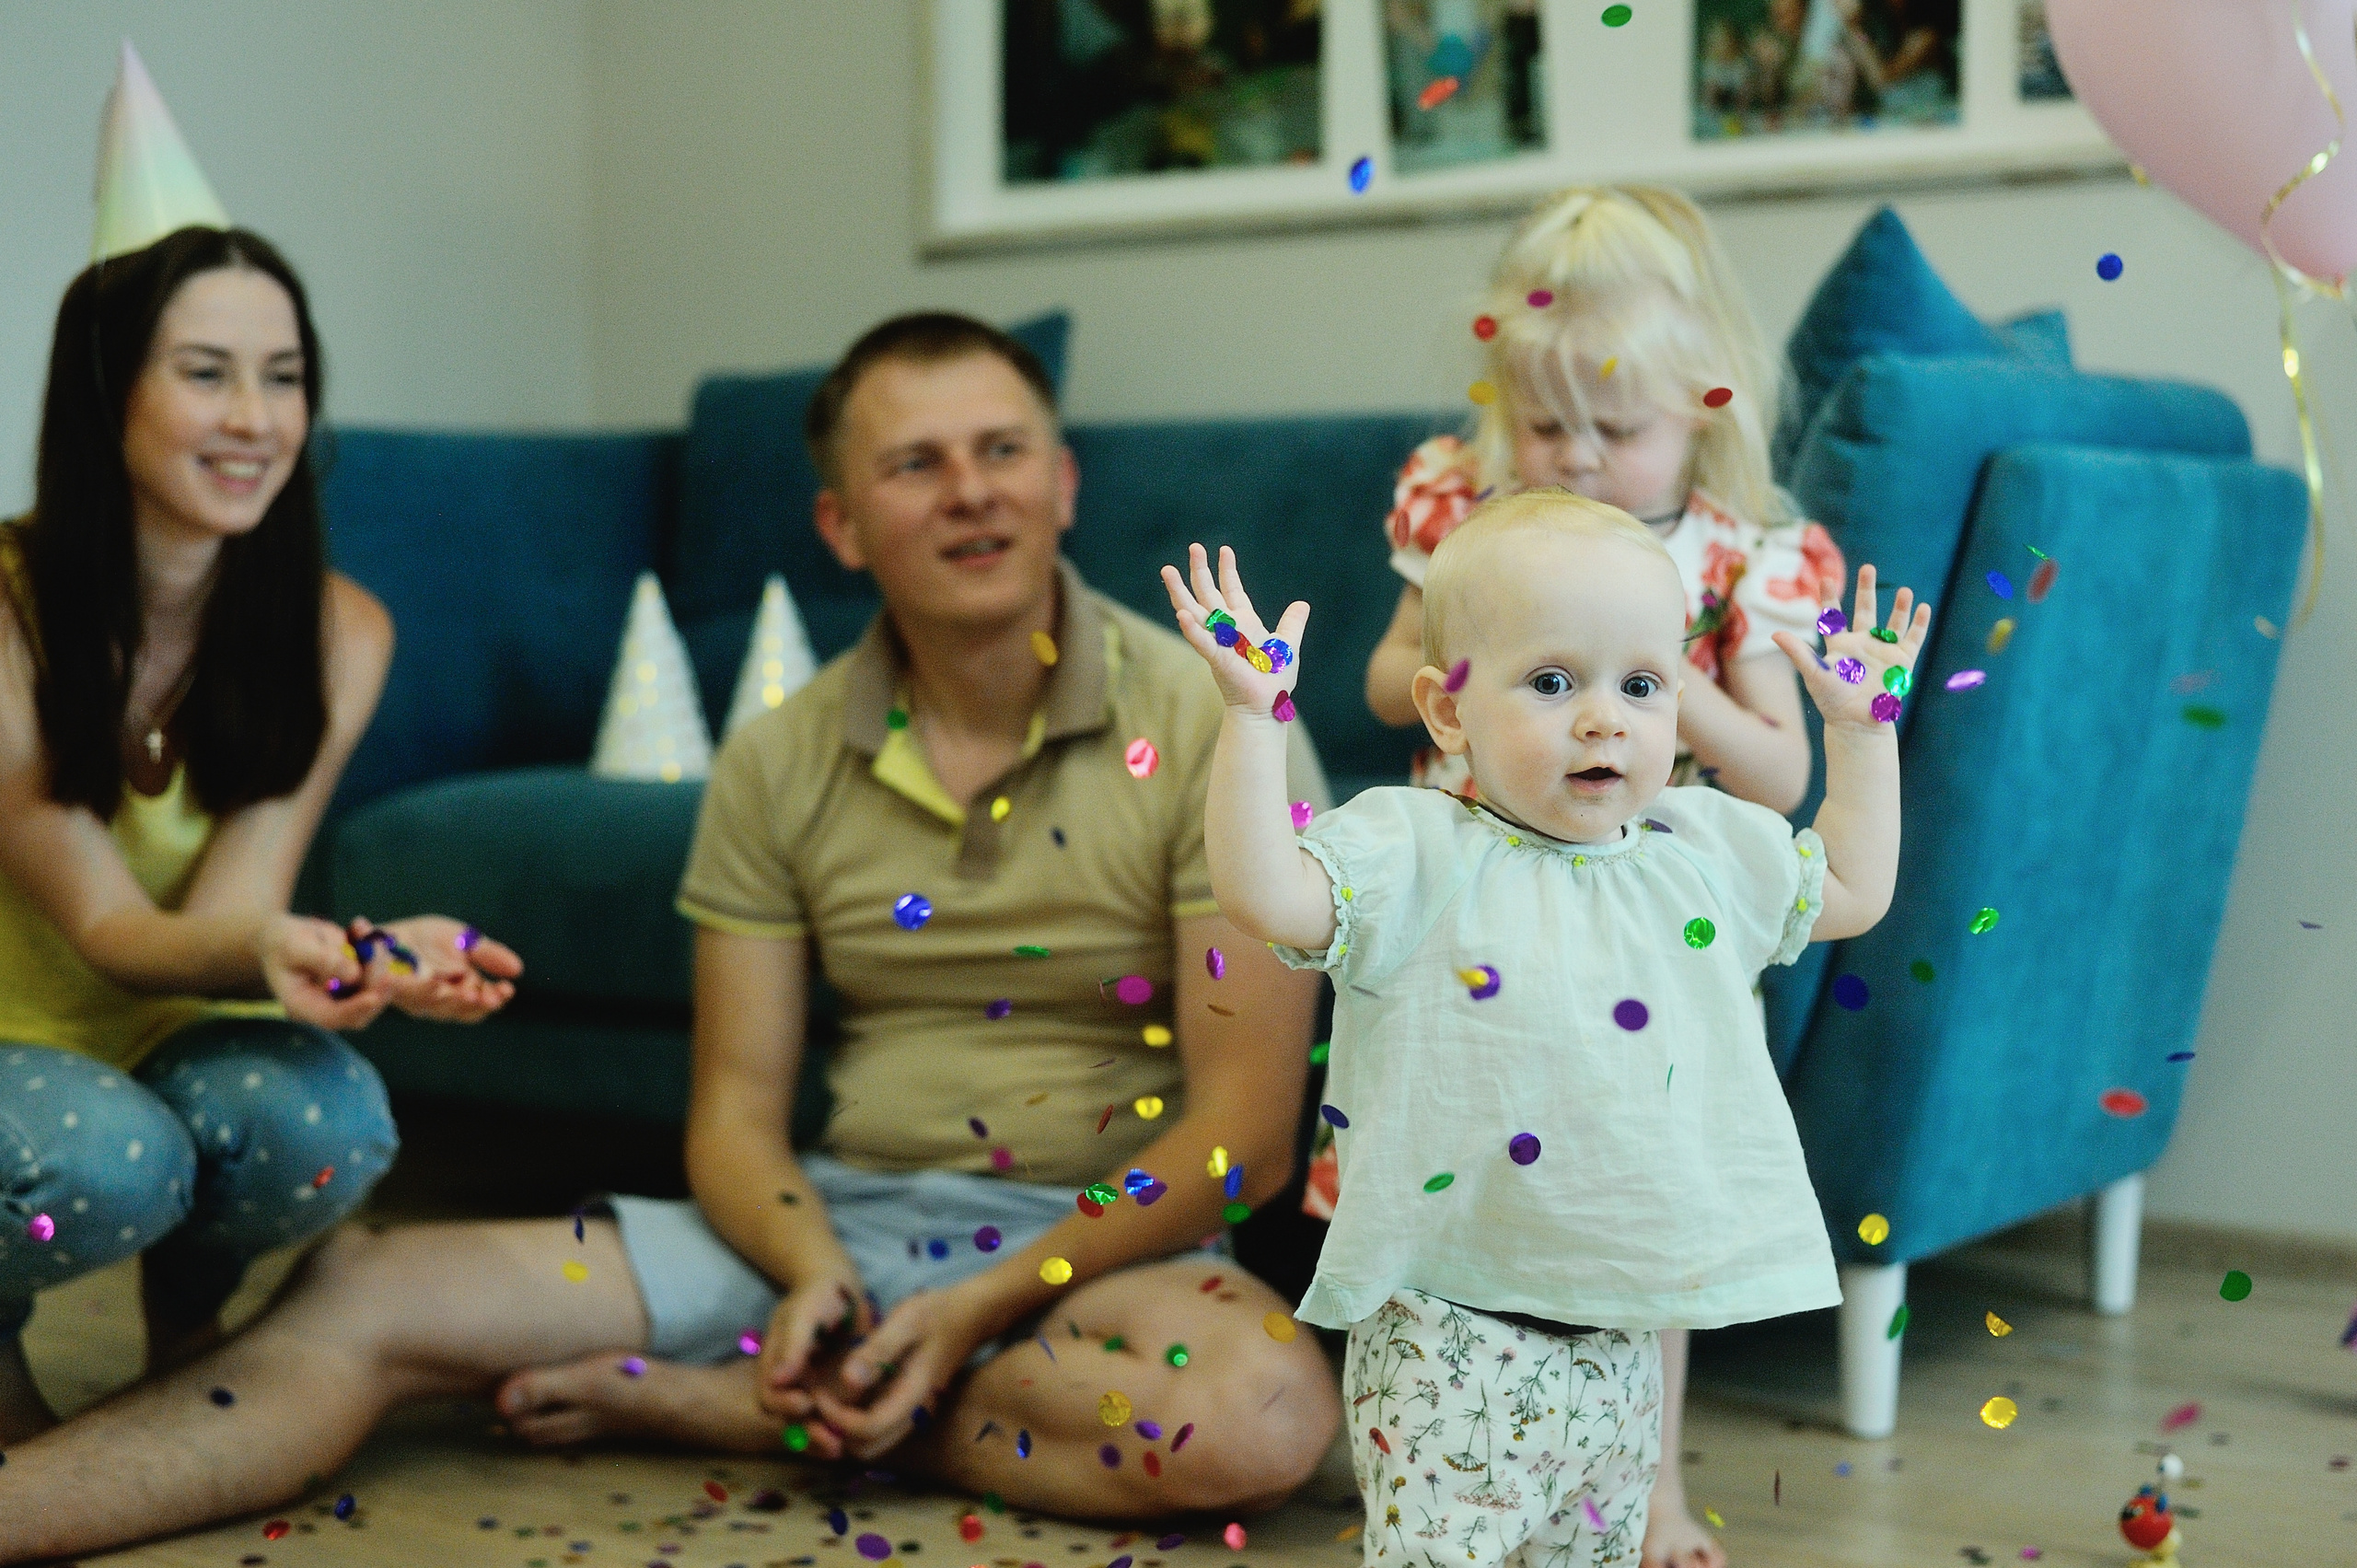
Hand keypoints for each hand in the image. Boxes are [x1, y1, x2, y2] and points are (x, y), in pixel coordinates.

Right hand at [258, 913, 395, 1029]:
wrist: (285, 934)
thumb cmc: (282, 940)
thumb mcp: (295, 946)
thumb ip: (322, 960)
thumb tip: (353, 976)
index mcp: (303, 1005)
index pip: (332, 1017)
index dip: (355, 1009)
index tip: (374, 997)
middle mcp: (326, 1007)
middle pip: (360, 1010)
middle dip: (376, 986)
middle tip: (380, 955)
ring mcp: (343, 997)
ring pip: (374, 993)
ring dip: (381, 968)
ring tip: (373, 940)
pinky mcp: (356, 983)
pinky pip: (377, 977)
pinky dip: (380, 959)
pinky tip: (372, 938)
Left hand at [374, 915, 521, 1021]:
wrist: (389, 933)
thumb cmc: (426, 941)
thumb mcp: (465, 941)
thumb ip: (488, 955)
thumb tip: (518, 969)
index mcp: (459, 992)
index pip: (480, 1004)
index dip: (494, 1000)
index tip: (507, 989)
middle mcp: (437, 1001)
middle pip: (460, 1009)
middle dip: (475, 1002)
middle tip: (489, 996)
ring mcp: (412, 998)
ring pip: (434, 1004)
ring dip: (449, 998)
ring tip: (465, 991)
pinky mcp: (388, 987)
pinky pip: (403, 991)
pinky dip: (417, 987)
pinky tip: (433, 980)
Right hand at [755, 1264, 872, 1448]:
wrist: (844, 1290)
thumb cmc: (819, 1296)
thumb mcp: (805, 1314)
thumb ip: (793, 1345)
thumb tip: (778, 1379)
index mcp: (774, 1366)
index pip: (770, 1396)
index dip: (783, 1404)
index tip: (804, 1403)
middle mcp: (790, 1384)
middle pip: (789, 1419)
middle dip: (807, 1433)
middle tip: (829, 1442)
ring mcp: (811, 1390)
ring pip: (811, 1424)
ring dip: (822, 1438)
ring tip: (840, 1448)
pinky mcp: (833, 1394)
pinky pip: (833, 1418)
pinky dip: (840, 1429)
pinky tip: (855, 1437)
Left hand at [807, 1279, 1003, 1460]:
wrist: (971, 1315)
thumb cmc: (938, 1313)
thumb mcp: (906, 1321)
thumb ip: (878, 1350)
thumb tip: (848, 1380)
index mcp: (914, 1395)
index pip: (868, 1429)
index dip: (837, 1417)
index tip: (819, 1392)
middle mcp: (915, 1414)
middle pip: (867, 1448)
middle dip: (838, 1430)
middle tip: (820, 1398)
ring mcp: (913, 1414)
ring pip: (871, 1444)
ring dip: (845, 1430)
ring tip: (830, 1396)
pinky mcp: (909, 1408)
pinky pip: (878, 1429)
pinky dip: (856, 1422)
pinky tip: (846, 1394)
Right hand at [1159, 544, 1310, 718]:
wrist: (1267, 705)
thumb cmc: (1274, 680)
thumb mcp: (1287, 645)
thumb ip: (1292, 624)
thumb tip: (1302, 605)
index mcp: (1243, 622)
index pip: (1231, 590)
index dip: (1227, 570)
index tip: (1224, 550)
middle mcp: (1226, 628)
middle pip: (1208, 593)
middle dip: (1199, 570)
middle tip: (1193, 546)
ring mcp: (1218, 641)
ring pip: (1194, 612)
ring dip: (1180, 592)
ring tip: (1167, 571)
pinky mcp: (1217, 659)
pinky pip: (1201, 641)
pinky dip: (1192, 629)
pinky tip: (1181, 614)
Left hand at [1771, 564, 1929, 733]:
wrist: (1857, 722)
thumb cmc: (1832, 700)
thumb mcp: (1814, 673)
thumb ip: (1798, 652)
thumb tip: (1775, 634)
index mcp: (1840, 645)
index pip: (1834, 616)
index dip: (1830, 597)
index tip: (1826, 578)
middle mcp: (1862, 644)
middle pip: (1865, 610)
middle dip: (1867, 589)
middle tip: (1869, 568)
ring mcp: (1883, 651)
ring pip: (1893, 623)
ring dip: (1899, 607)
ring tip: (1904, 590)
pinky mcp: (1902, 661)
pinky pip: (1913, 638)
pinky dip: (1919, 624)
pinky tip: (1923, 608)